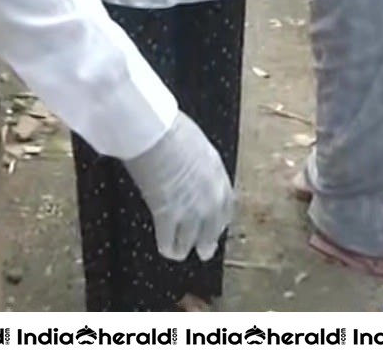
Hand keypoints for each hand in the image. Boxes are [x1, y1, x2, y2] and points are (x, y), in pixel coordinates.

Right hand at [122, 113, 234, 261]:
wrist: (156, 133)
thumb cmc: (171, 131)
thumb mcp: (198, 148)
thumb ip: (200, 167)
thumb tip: (191, 172)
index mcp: (219, 176)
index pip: (226, 207)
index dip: (220, 222)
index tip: (216, 228)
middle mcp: (211, 196)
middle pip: (213, 229)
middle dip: (207, 242)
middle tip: (204, 252)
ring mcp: (191, 208)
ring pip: (191, 242)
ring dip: (184, 247)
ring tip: (178, 251)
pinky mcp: (168, 216)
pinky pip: (169, 242)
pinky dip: (167, 247)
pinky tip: (164, 248)